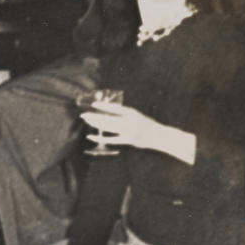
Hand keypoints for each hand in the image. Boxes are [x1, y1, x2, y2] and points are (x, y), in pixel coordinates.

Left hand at [79, 101, 194, 161]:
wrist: (160, 136)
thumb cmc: (147, 124)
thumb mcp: (136, 115)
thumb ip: (124, 113)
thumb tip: (107, 110)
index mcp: (132, 113)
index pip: (116, 108)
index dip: (104, 106)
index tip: (94, 104)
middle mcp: (130, 121)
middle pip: (109, 119)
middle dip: (95, 116)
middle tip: (84, 115)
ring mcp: (129, 131)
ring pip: (109, 128)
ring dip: (96, 124)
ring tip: (87, 121)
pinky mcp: (128, 140)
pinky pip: (112, 139)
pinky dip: (101, 138)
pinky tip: (91, 137)